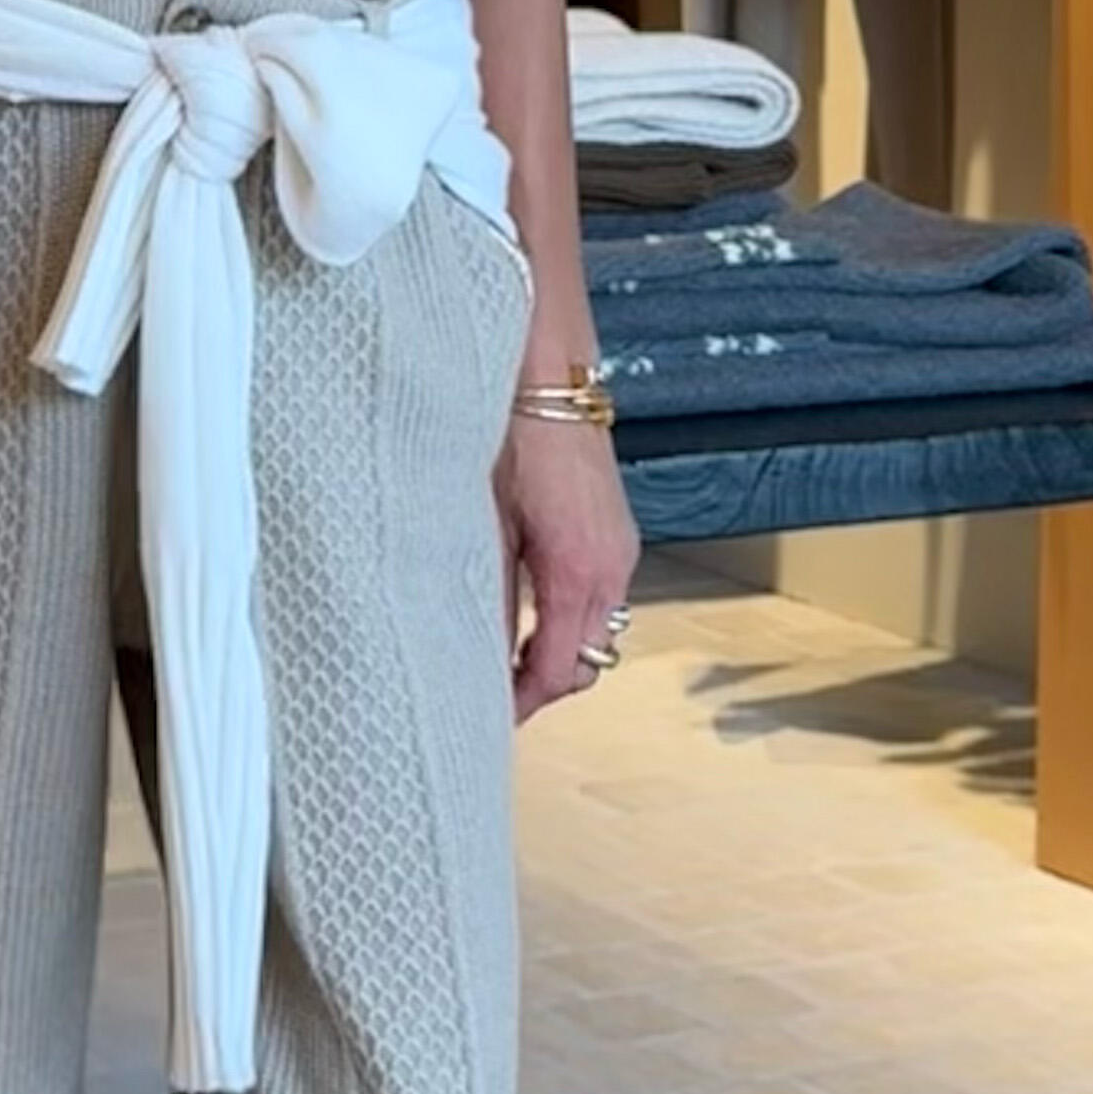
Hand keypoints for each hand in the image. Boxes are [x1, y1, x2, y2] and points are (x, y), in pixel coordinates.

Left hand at [500, 408, 639, 721]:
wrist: (545, 375)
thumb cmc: (508, 436)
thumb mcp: (485, 523)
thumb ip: (488, 594)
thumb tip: (472, 653)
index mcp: (577, 572)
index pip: (558, 671)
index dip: (522, 704)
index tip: (489, 719)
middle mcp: (611, 568)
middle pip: (586, 663)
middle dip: (542, 686)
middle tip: (491, 697)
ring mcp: (620, 550)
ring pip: (596, 633)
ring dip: (557, 653)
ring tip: (503, 659)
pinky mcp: (617, 534)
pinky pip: (600, 599)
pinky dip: (568, 619)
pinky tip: (530, 610)